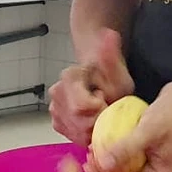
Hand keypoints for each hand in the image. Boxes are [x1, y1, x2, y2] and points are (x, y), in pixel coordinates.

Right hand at [47, 28, 133, 145]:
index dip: (99, 110)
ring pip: (76, 133)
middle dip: (97, 121)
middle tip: (105, 107)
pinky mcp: (56, 122)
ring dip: (92, 128)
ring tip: (99, 112)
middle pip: (79, 124)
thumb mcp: (118, 70)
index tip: (105, 100)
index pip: (82, 108)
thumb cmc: (109, 76)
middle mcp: (56, 92)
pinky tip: (92, 120)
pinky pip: (73, 137)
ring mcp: (54, 108)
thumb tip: (109, 34)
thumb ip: (112, 56)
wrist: (98, 78)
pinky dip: (86, 133)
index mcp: (69, 77)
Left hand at [86, 80, 171, 171]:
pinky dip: (114, 150)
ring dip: (106, 162)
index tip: (90, 164)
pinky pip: (126, 155)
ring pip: (122, 169)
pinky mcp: (146, 147)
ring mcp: (149, 160)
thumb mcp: (148, 131)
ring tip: (92, 149)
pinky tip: (102, 139)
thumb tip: (102, 165)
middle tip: (88, 156)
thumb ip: (126, 149)